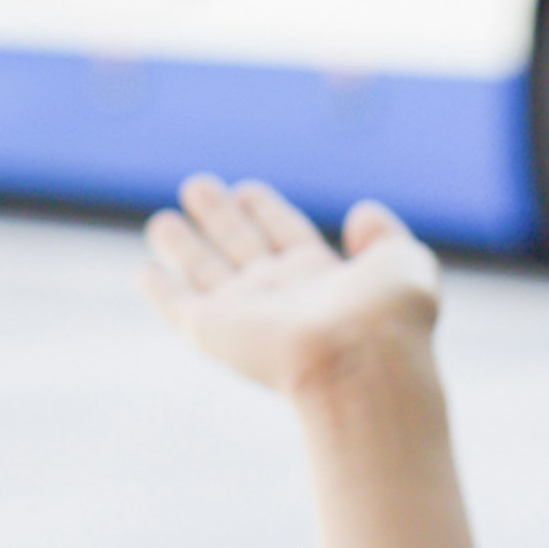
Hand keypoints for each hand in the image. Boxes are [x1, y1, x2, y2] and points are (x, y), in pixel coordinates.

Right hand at [141, 175, 441, 398]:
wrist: (360, 362)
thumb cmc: (388, 317)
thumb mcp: (404, 262)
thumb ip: (385, 236)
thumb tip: (361, 214)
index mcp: (321, 277)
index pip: (286, 234)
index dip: (267, 210)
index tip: (247, 188)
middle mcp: (279, 294)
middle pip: (241, 245)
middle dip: (220, 216)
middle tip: (198, 185)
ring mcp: (245, 313)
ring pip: (205, 270)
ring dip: (184, 244)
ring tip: (161, 219)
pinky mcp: (213, 330)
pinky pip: (177, 305)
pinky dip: (159, 290)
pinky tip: (145, 272)